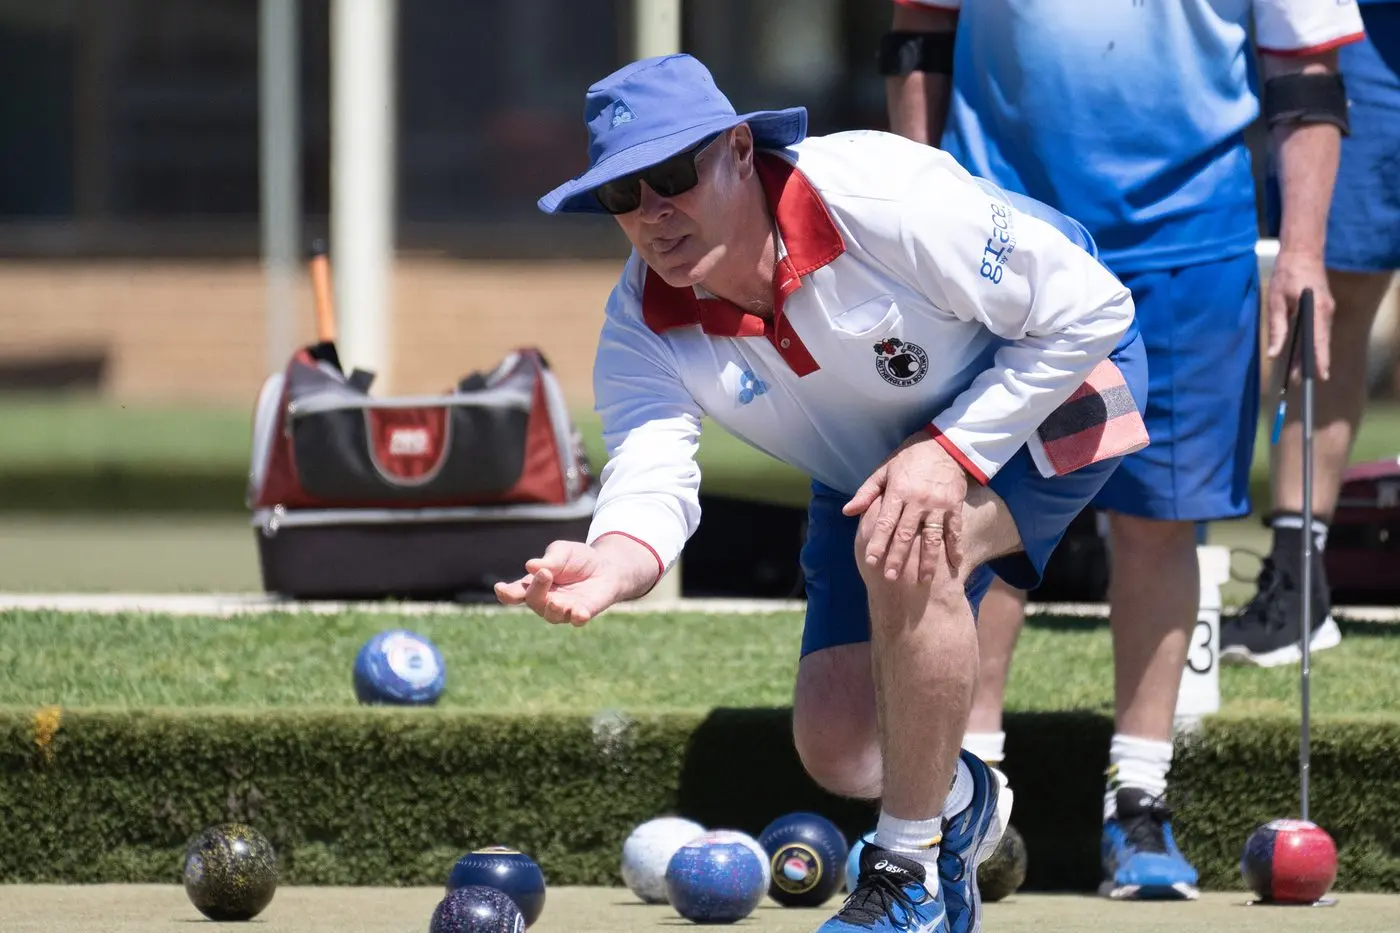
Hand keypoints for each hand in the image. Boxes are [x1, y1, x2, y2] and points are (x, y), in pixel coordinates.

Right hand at [493, 540, 624, 625]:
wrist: (606, 566)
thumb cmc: (578, 559)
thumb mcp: (562, 551)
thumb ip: (550, 560)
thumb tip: (531, 566)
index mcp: (534, 583)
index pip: (516, 592)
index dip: (506, 593)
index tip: (500, 589)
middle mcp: (545, 599)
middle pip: (533, 601)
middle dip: (536, 590)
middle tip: (545, 574)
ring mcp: (563, 609)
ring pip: (551, 615)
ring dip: (553, 608)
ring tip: (557, 601)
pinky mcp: (582, 613)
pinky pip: (576, 620)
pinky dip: (576, 617)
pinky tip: (578, 613)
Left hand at [843, 432, 968, 581]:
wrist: (944, 444)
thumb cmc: (909, 458)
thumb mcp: (884, 470)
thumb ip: (867, 493)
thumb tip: (847, 511)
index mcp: (898, 491)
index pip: (885, 522)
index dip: (878, 542)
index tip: (871, 561)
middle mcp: (918, 500)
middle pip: (906, 533)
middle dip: (898, 557)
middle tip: (891, 577)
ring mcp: (938, 504)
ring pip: (932, 536)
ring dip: (928, 560)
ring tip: (923, 580)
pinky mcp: (955, 505)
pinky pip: (955, 530)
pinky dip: (956, 548)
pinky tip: (954, 565)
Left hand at [1266, 250, 1334, 380]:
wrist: (1303, 253)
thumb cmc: (1287, 275)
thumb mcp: (1276, 301)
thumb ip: (1276, 328)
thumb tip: (1273, 353)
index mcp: (1316, 309)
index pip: (1318, 340)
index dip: (1319, 359)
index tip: (1320, 376)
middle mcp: (1326, 312)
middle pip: (1320, 343)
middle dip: (1310, 363)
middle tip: (1298, 382)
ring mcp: (1327, 310)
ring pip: (1319, 338)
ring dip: (1308, 355)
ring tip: (1296, 374)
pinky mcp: (1323, 309)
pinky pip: (1318, 331)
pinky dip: (1310, 344)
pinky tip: (1300, 355)